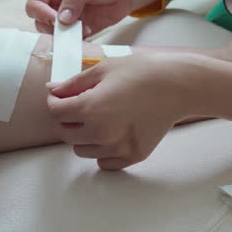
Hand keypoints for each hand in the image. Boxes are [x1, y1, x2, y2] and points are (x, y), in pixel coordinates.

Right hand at [26, 0, 158, 37]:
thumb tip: (62, 20)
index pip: (34, 3)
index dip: (42, 13)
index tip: (56, 19)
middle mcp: (53, 3)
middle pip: (40, 21)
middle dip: (52, 27)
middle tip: (68, 28)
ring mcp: (65, 17)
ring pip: (53, 34)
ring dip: (64, 36)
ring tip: (81, 31)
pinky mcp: (78, 29)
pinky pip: (71, 40)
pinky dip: (76, 42)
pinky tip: (87, 35)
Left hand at [46, 52, 231, 169]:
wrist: (178, 85)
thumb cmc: (142, 71)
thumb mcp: (103, 69)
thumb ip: (73, 83)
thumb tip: (52, 91)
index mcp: (91, 108)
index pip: (56, 112)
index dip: (54, 101)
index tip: (60, 96)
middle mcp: (102, 132)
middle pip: (66, 134)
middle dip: (67, 119)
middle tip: (80, 105)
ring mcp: (118, 147)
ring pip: (82, 150)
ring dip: (83, 136)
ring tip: (99, 117)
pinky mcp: (133, 156)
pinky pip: (104, 162)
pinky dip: (102, 151)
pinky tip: (112, 132)